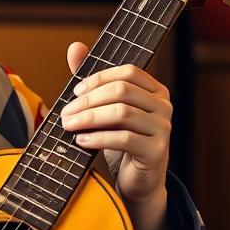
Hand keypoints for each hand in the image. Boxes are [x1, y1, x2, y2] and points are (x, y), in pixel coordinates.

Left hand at [58, 43, 171, 229]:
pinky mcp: (156, 151)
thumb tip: (74, 47)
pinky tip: (81, 141)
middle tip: (65, 113)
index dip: (98, 79)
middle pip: (122, 91)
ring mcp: (163, 128)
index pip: (128, 72)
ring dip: (89, 118)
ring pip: (122, 113)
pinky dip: (97, 138)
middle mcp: (164, 106)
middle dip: (88, 101)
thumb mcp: (106, 111)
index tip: (74, 92)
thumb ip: (93, 82)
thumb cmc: (121, 143)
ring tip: (69, 125)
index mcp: (155, 91)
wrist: (137, 181)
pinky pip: (123, 138)